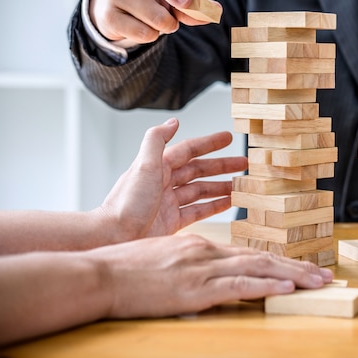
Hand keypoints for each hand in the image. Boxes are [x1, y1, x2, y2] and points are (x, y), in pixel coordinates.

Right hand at [87, 234, 333, 317]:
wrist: (100, 274)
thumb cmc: (126, 270)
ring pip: (258, 268)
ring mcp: (202, 268)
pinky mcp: (194, 288)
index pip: (250, 253)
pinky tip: (286, 287)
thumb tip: (208, 276)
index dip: (279, 261)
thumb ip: (190, 265)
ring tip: (319, 282)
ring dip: (293, 275)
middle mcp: (208, 252)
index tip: (301, 269)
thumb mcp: (165, 260)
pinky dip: (265, 285)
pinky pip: (238, 284)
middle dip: (297, 267)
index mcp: (201, 246)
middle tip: (324, 275)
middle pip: (262, 257)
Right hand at [89, 0, 218, 42]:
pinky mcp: (109, 16)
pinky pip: (143, 32)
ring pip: (154, 15)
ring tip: (161, 20)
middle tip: (186, 2)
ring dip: (168, 24)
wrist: (114, 9)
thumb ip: (191, 4)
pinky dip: (153, 35)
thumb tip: (216, 10)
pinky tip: (145, 27)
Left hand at [98, 118, 246, 242]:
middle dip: (221, 166)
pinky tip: (228, 203)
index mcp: (158, 167)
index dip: (209, 143)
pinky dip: (214, 206)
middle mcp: (164, 183)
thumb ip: (157, 140)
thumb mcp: (143, 166)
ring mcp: (169, 204)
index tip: (228, 137)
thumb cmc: (126, 203)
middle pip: (199, 170)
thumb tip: (173, 121)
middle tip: (243, 163)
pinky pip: (198, 211)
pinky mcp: (172, 223)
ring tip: (241, 185)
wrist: (114, 236)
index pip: (189, 150)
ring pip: (201, 191)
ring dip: (221, 186)